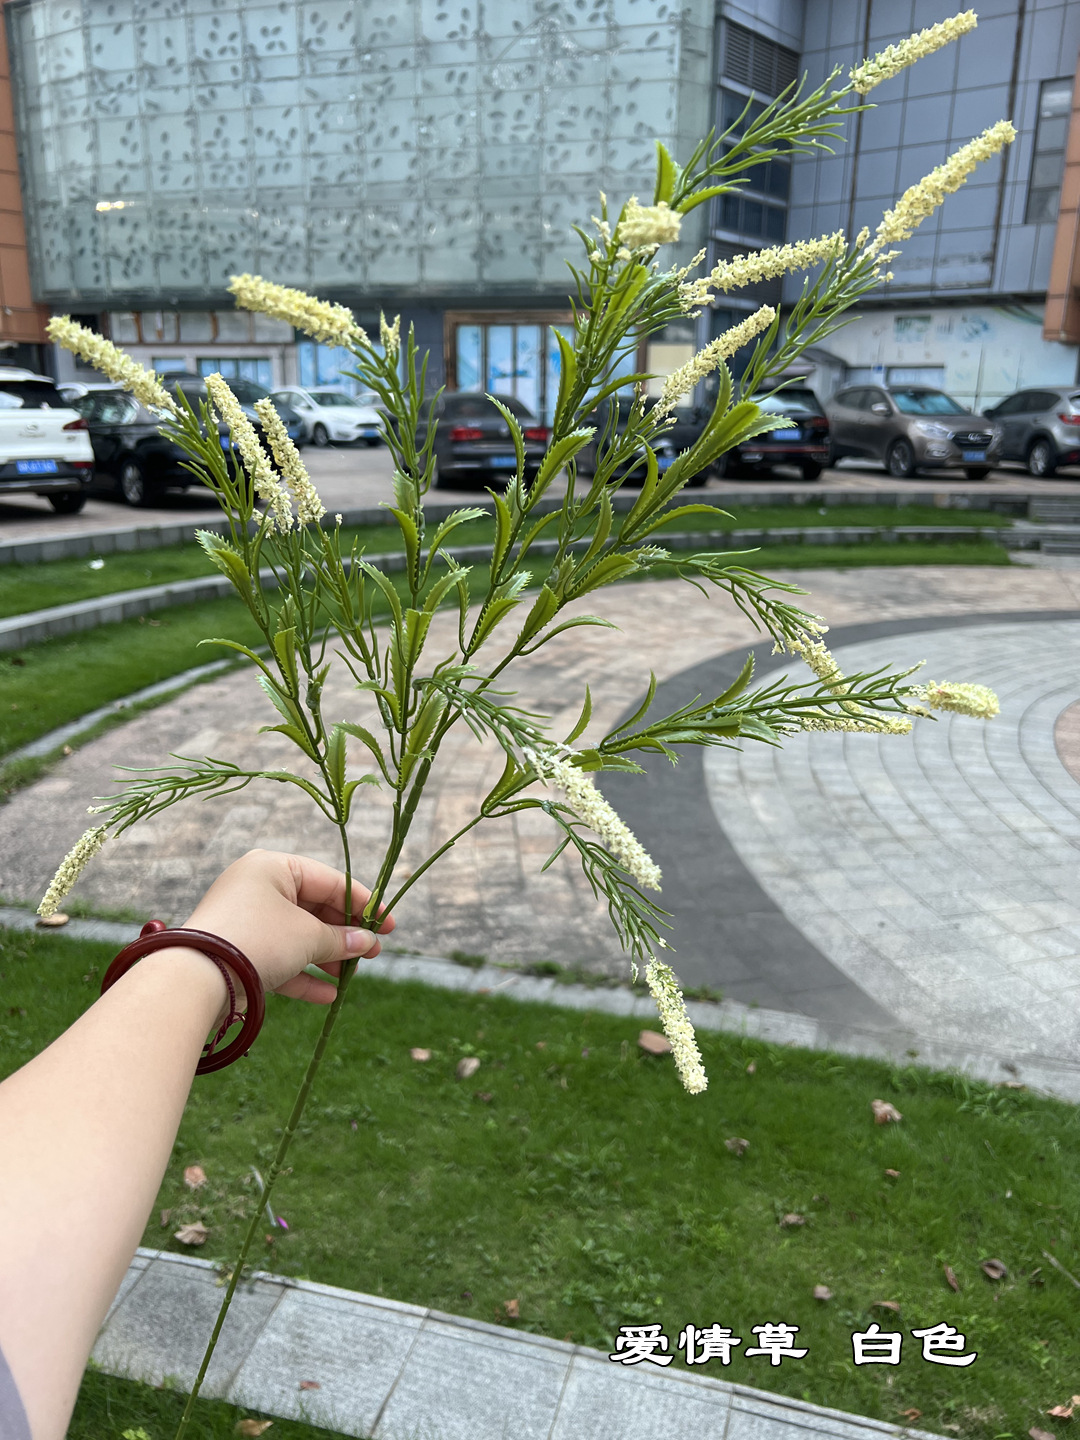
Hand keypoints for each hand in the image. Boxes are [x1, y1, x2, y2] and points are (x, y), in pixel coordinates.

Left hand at [184, 849, 393, 1005]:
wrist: (196, 978)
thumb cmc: (258, 940)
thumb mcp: (308, 936)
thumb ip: (341, 939)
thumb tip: (366, 944)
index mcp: (273, 867)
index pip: (329, 881)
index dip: (363, 904)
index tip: (388, 926)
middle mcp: (257, 888)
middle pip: (313, 909)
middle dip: (344, 935)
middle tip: (372, 953)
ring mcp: (245, 921)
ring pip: (296, 937)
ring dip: (326, 957)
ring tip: (350, 976)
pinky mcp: (237, 952)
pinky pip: (278, 959)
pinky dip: (302, 975)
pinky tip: (327, 996)